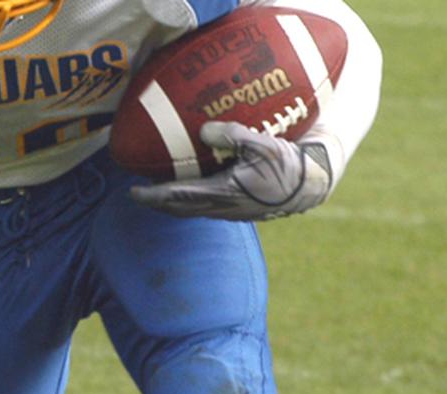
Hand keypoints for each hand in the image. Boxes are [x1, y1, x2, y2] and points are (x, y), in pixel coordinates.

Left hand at [131, 121, 333, 220]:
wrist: (313, 185)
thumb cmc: (289, 162)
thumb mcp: (263, 143)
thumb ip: (232, 135)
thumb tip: (204, 129)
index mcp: (224, 194)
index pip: (178, 198)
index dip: (153, 196)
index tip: (133, 192)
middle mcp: (223, 208)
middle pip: (179, 209)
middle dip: (157, 203)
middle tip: (138, 193)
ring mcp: (230, 211)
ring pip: (192, 210)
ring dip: (172, 203)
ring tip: (158, 190)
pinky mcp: (239, 209)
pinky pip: (206, 207)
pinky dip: (190, 200)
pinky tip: (189, 188)